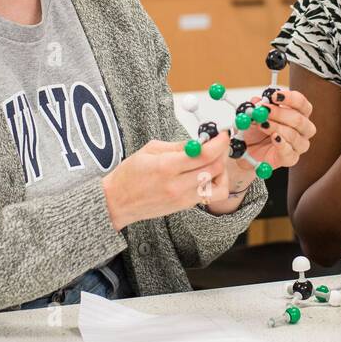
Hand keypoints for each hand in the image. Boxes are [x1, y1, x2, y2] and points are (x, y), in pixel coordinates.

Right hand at [101, 132, 229, 230]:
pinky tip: (206, 174)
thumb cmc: (129, 175)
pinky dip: (213, 182)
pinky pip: (209, 194)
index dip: (219, 142)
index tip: (223, 134)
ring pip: (217, 184)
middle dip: (222, 152)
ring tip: (213, 160)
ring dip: (221, 170)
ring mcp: (183, 198)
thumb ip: (177, 146)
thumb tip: (200, 141)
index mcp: (166, 167)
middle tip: (218, 143)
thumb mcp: (150, 150)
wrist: (117, 203)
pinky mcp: (185, 206)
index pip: (204, 154)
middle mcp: (177, 185)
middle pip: (215, 168)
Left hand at [236, 88, 315, 174]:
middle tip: (265, 110)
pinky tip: (274, 138)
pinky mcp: (291, 158)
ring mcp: (298, 145)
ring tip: (262, 124)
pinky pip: (290, 153)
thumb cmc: (254, 130)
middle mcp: (302, 129)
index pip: (301, 104)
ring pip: (294, 135)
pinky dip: (281, 145)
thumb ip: (254, 107)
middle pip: (300, 120)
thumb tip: (256, 101)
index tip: (274, 96)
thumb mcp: (251, 115)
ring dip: (276, 127)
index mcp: (297, 113)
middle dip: (280, 113)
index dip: (290, 98)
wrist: (246, 151)